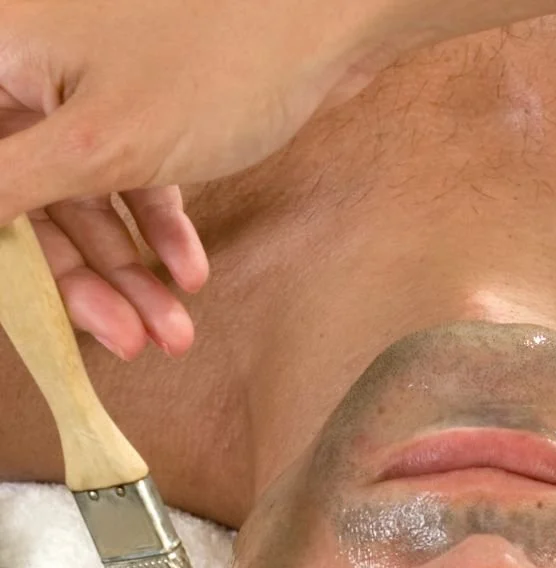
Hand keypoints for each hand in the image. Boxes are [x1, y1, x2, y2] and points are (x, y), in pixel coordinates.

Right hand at [0, 0, 555, 360]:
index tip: (48, 322)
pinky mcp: (144, 99)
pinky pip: (132, 175)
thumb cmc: (211, 66)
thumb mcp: (96, 147)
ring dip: (130, 270)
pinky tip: (191, 276)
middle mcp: (31, 65)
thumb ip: (10, 189)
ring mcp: (90, 82)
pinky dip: (159, 228)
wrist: (322, 18)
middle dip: (87, 281)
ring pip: (89, 194)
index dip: (17, 261)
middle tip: (129, 344)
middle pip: (35, 198)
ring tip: (174, 332)